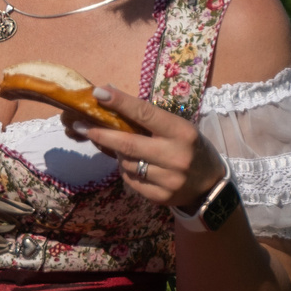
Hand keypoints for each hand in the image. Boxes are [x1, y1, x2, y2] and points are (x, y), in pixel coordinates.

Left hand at [64, 86, 229, 212]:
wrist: (210, 185)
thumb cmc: (188, 147)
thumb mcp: (176, 127)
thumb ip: (146, 116)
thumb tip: (108, 94)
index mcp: (182, 132)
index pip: (146, 114)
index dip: (121, 103)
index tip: (98, 94)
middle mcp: (176, 156)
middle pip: (128, 144)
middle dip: (101, 134)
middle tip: (81, 125)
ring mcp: (169, 179)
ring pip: (126, 163)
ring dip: (119, 154)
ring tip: (127, 150)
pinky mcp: (161, 197)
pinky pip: (130, 180)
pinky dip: (127, 171)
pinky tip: (138, 167)